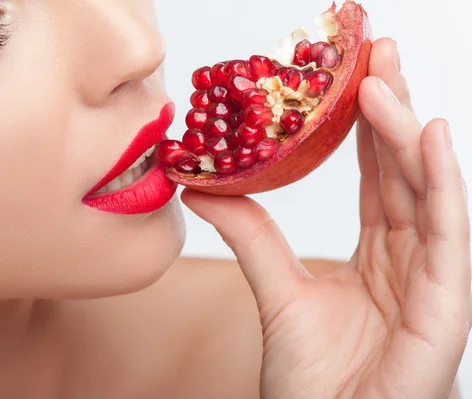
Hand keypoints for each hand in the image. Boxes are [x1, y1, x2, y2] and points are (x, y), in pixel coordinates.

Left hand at [182, 38, 470, 398]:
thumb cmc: (314, 380)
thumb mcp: (277, 292)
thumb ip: (251, 236)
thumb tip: (203, 189)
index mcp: (378, 255)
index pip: (376, 178)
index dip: (365, 128)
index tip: (348, 78)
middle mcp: (410, 258)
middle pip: (404, 172)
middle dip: (392, 111)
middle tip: (374, 53)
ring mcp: (432, 279)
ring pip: (427, 190)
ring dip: (408, 130)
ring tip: (385, 78)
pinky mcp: (446, 306)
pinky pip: (449, 233)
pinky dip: (443, 181)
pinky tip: (431, 132)